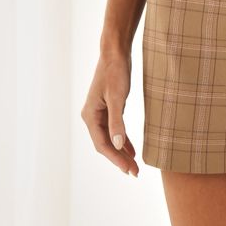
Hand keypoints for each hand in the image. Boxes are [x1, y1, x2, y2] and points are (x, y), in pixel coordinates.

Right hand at [80, 50, 138, 176]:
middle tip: (135, 172)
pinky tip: (131, 149)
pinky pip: (113, 130)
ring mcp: (99, 113)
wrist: (115, 52)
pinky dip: (122, 140)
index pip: (102, 144)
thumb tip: (118, 145)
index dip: (116, 158)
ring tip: (134, 166)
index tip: (129, 170)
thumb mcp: (118, 97)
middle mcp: (91, 116)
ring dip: (121, 152)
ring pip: (110, 138)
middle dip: (119, 159)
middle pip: (105, 144)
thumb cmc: (116, 72)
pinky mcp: (108, 108)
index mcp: (90, 115)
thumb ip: (117, 122)